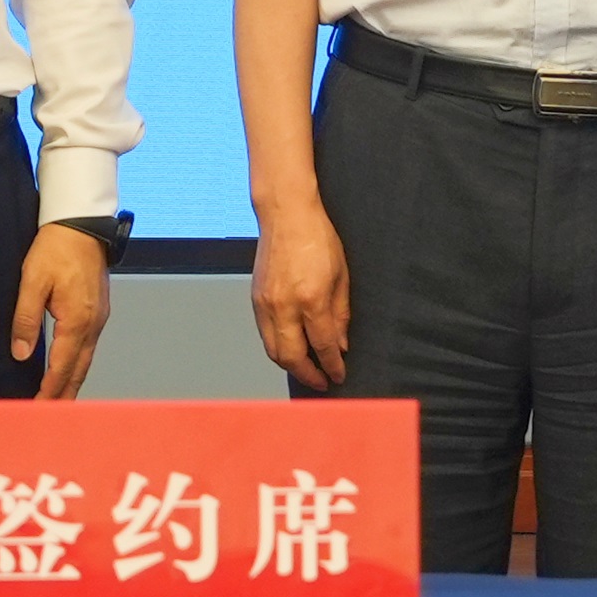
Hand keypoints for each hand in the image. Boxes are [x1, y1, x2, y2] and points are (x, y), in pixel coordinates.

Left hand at [13, 228, 110, 400]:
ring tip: (59, 401)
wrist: (82, 224)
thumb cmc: (56, 248)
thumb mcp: (32, 281)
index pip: (62, 366)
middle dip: (65, 395)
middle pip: (79, 370)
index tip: (38, 410)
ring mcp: (99, 318)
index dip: (50, 390)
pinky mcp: (98, 310)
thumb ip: (26, 319)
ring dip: (72, 381)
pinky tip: (70, 369)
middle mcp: (93, 324)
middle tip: (51, 417)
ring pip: (86, 360)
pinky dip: (78, 364)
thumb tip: (20, 353)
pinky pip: (89, 346)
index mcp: (76, 320)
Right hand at [250, 202, 351, 388]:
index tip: (339, 375)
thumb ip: (340, 315)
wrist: (286, 215)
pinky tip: (291, 349)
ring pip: (274, 350)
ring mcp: (265, 304)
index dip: (332, 366)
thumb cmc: (317, 238)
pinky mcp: (255, 300)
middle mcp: (284, 306)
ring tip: (306, 370)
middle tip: (322, 382)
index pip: (322, 346)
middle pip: (292, 357)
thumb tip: (339, 344)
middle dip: (308, 375)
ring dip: (290, 366)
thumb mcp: (341, 276)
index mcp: (311, 299)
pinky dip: (278, 348)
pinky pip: (265, 335)